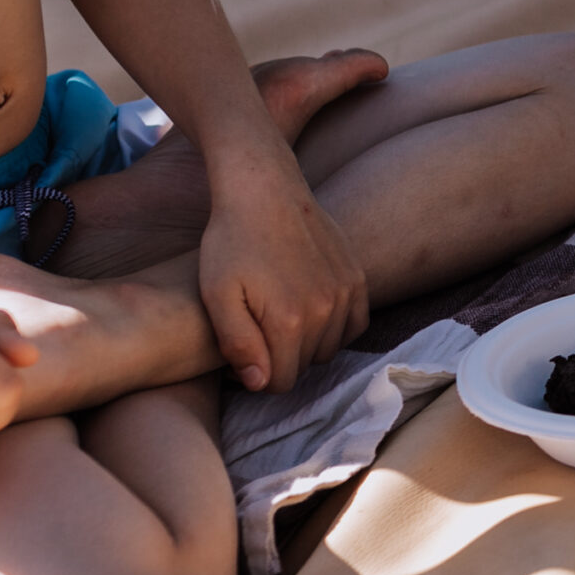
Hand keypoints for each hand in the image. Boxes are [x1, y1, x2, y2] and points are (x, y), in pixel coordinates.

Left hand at [199, 152, 366, 392]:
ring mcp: (346, 294)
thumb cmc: (231, 241)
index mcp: (288, 321)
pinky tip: (312, 315)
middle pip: (304, 367)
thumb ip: (238, 344)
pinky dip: (336, 330)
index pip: (278, 381)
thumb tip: (260, 383)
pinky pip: (355, 325)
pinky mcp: (357, 278)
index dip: (254, 374)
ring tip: (279, 320)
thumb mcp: (217, 295)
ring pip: (329, 349)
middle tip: (255, 331)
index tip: (240, 352)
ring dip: (306, 345)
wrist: (265, 191)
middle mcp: (325, 312)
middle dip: (278, 359)